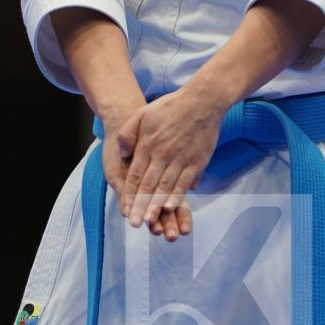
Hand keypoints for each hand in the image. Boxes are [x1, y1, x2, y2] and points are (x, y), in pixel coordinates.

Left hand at [118, 87, 222, 236]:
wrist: (202, 101)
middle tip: (135, 223)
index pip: (135, 175)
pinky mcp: (196, 162)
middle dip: (141, 206)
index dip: (130, 194)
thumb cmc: (170, 107)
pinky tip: (171, 207)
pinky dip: (177, 195)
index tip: (125, 209)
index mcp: (147, 145)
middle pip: (149, 185)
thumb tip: (123, 153)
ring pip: (165, 187)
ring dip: (156, 205)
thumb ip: (129, 133)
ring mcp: (180, 159)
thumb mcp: (142, 114)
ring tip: (150, 222)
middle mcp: (162, 154)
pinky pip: (185, 182)